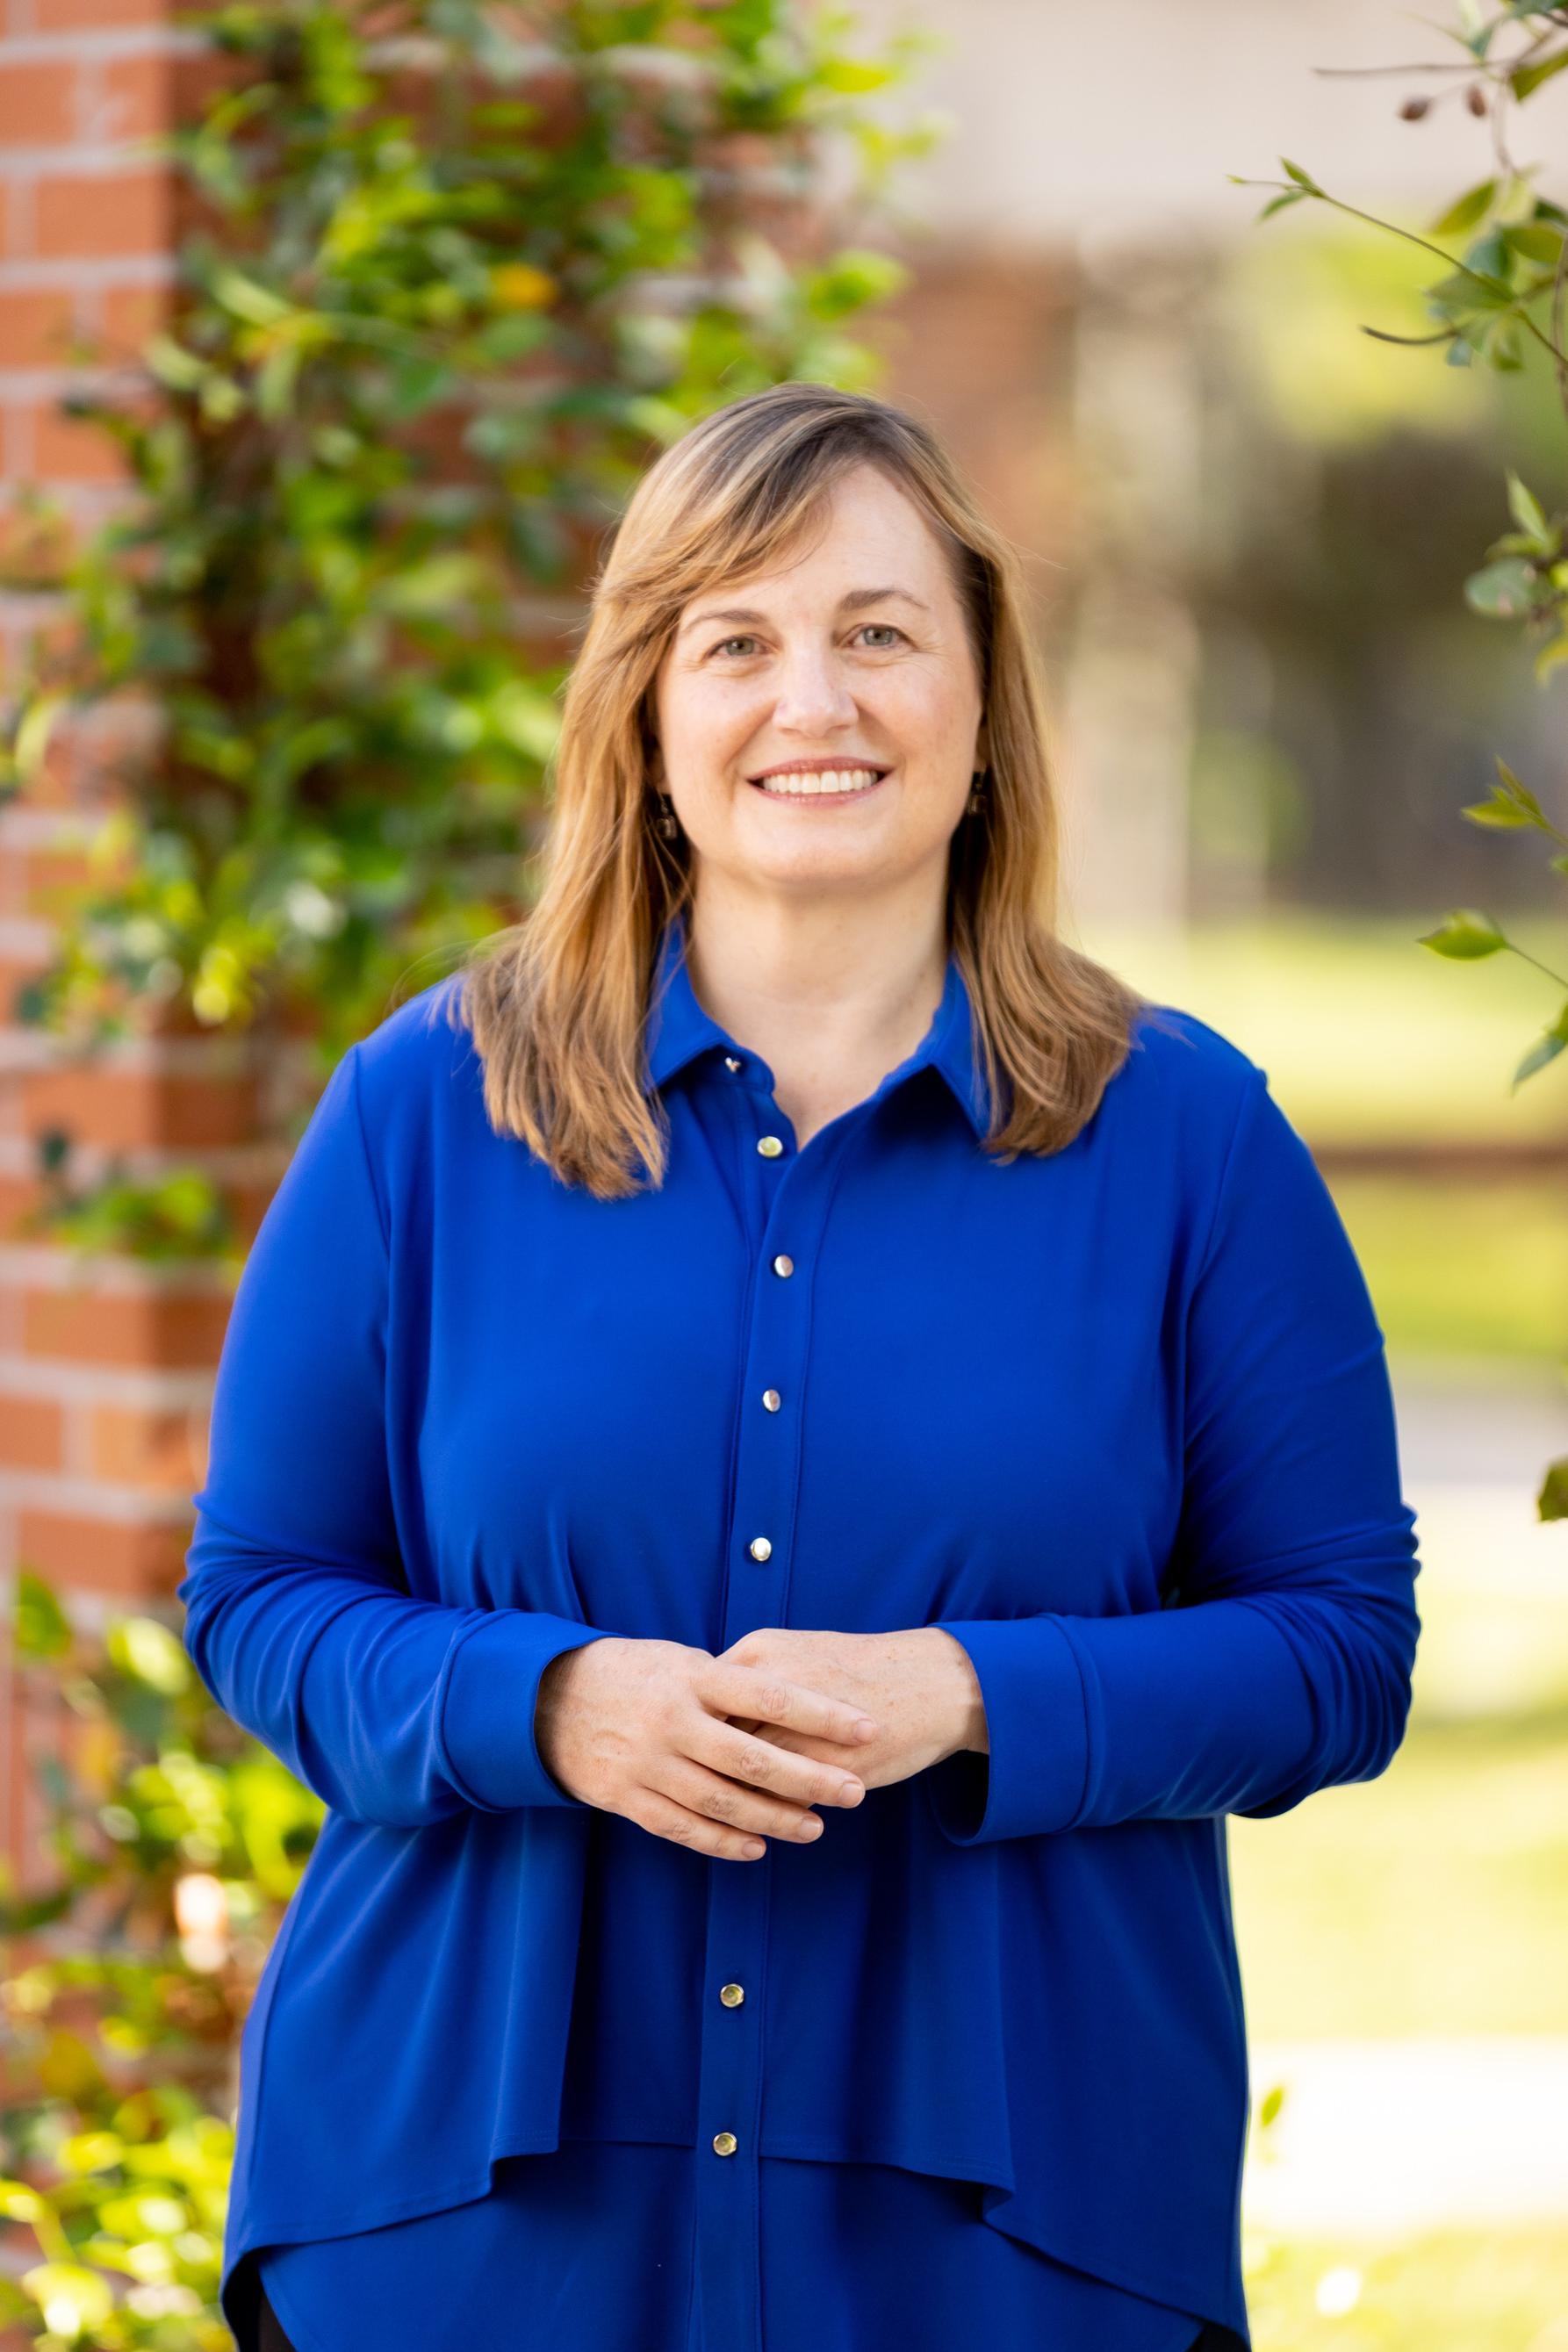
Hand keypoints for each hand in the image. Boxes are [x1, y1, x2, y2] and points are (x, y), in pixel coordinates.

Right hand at [534, 1636, 881, 1861]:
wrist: (546, 1698)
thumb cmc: (632, 1672)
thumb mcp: (678, 1660)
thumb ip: (729, 1683)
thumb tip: (794, 1702)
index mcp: (692, 1678)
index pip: (771, 1698)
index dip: (823, 1716)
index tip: (868, 1729)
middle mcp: (673, 1721)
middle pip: (754, 1759)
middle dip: (811, 1779)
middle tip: (855, 1792)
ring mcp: (648, 1764)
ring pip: (723, 1802)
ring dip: (775, 1818)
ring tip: (816, 1827)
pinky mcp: (627, 1798)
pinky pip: (684, 1828)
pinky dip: (724, 1841)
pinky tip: (758, 1845)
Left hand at [712, 1626, 986, 1793]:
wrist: (934, 1682)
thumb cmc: (862, 1670)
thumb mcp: (799, 1654)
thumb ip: (752, 1681)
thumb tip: (707, 1711)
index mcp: (759, 1654)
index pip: (699, 1700)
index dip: (691, 1730)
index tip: (687, 1748)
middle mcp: (770, 1688)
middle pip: (711, 1739)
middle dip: (701, 1767)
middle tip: (693, 1785)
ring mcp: (798, 1730)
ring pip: (741, 1776)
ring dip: (732, 1799)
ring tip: (728, 1812)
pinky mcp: (827, 1769)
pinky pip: (780, 1800)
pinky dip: (769, 1814)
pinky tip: (768, 1821)